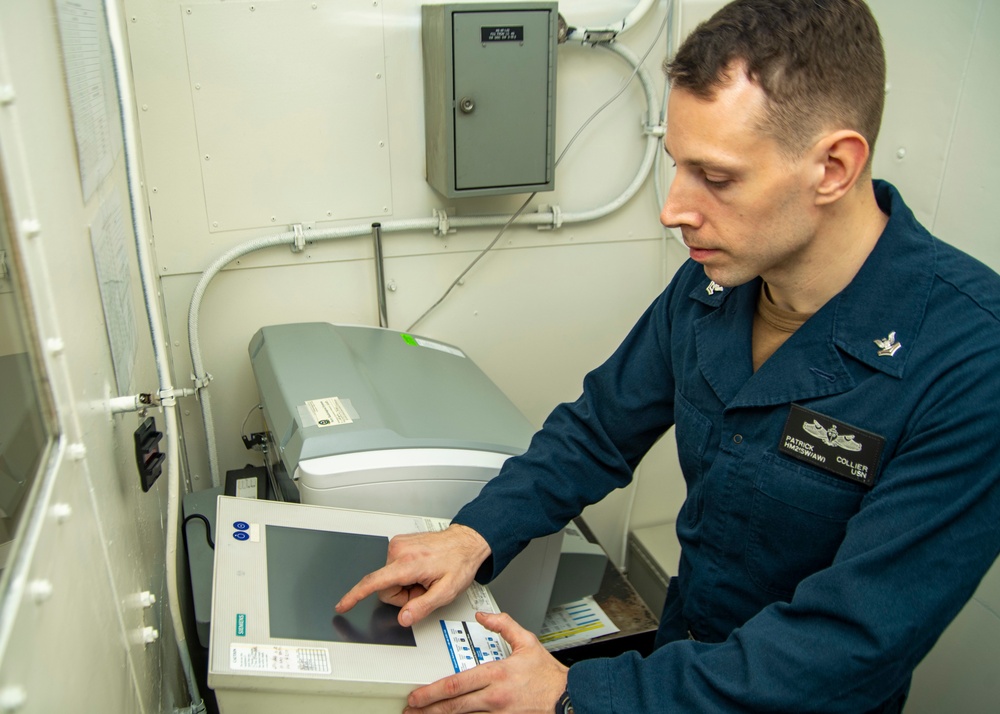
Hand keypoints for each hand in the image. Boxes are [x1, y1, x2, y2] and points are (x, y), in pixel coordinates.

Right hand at [335, 524, 491, 626]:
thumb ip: (422, 606)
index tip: (342, 605)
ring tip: (424, 577)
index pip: (374, 582)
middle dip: (401, 594)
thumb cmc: (458, 563)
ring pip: (388, 579)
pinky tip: (421, 570)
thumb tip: (403, 618)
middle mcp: (399, 551)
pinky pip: (392, 568)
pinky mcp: (399, 544)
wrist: (465, 542)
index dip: (355, 596)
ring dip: (404, 584)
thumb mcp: (446, 591)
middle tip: (423, 589)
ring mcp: (398, 545)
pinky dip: (405, 574)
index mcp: (408, 563)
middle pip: (384, 587)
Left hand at [404, 611, 568, 713]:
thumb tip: (483, 617)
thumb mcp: (527, 641)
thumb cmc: (547, 675)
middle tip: (410, 709)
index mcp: (497, 674)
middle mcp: (494, 697)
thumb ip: (503, 625)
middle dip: (428, 708)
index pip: (457, 684)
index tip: (417, 695)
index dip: (433, 691)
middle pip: (454, 705)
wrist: (566, 698)